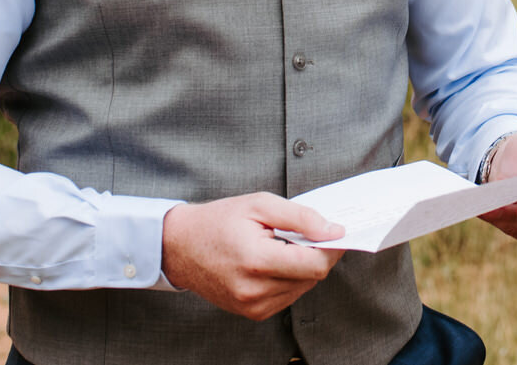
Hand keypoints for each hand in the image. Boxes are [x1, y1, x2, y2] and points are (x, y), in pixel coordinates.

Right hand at [161, 193, 345, 319]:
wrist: (180, 247)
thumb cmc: (219, 221)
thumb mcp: (259, 204)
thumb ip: (301, 217)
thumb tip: (334, 231)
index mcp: (257, 261)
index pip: (315, 264)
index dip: (332, 247)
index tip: (336, 232)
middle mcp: (255, 290)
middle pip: (312, 277)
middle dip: (316, 253)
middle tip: (304, 232)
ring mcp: (253, 306)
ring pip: (303, 288)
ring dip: (302, 266)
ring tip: (280, 246)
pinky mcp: (253, 313)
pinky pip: (288, 296)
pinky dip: (289, 278)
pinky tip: (272, 262)